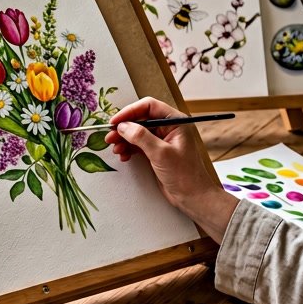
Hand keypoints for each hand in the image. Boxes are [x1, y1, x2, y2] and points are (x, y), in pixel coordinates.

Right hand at [105, 97, 236, 239]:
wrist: (192, 197)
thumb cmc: (185, 175)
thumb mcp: (161, 153)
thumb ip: (141, 137)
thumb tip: (123, 126)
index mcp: (175, 121)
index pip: (149, 107)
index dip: (130, 111)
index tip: (116, 121)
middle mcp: (168, 128)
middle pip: (141, 119)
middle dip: (124, 128)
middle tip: (110, 136)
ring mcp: (162, 140)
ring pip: (137, 132)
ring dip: (124, 139)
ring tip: (115, 148)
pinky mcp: (156, 152)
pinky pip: (138, 144)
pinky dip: (129, 148)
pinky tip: (123, 155)